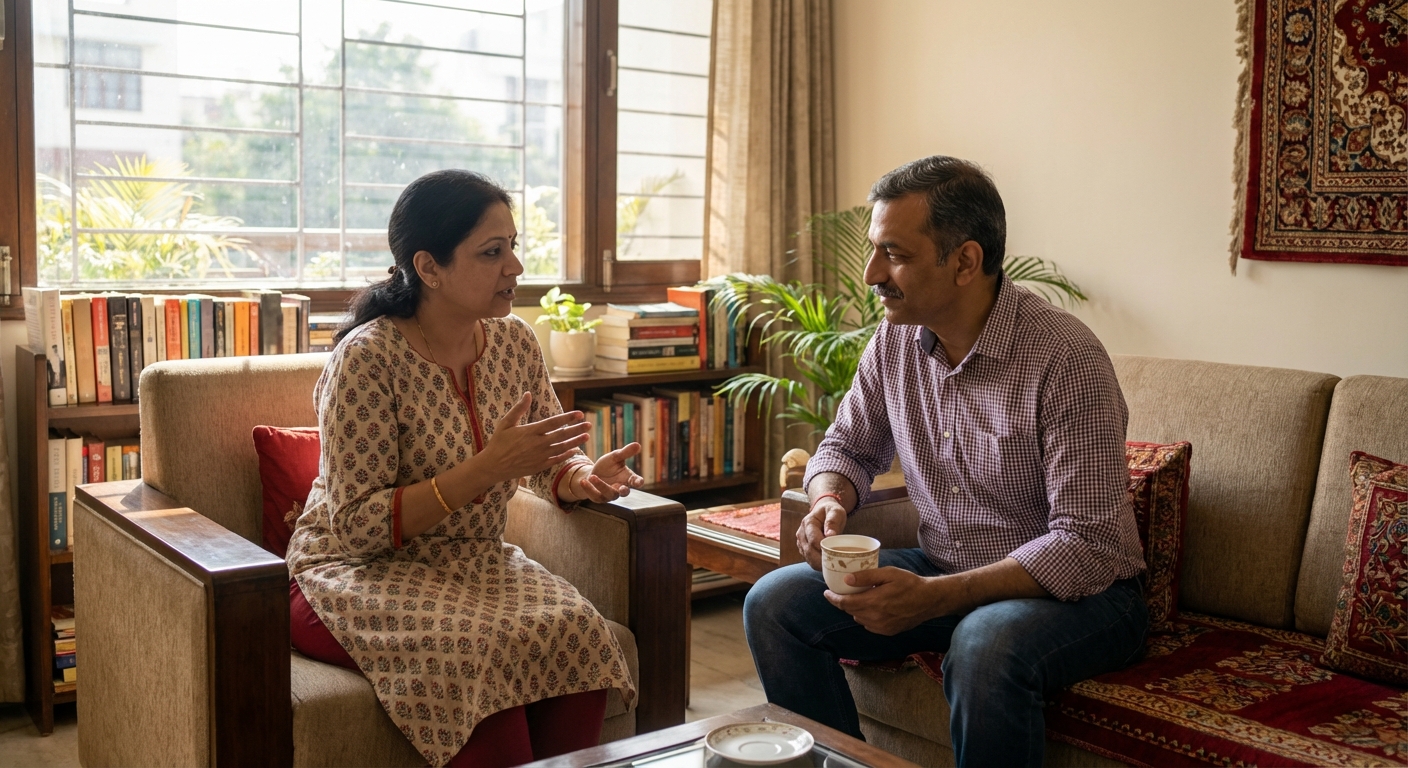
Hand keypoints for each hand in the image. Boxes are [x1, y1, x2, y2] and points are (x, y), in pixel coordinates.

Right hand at [481, 392, 590, 481]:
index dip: (568, 417)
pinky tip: (575, 450)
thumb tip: (527, 394)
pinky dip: (567, 454)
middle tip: (589, 424)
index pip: (554, 422)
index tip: (580, 414)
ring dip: (576, 441)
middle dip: (577, 429)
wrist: (493, 466)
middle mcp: (538, 443)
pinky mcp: (539, 466)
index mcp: (531, 431)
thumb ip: (518, 409)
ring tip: (586, 436)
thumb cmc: (499, 443)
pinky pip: (557, 459)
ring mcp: (540, 456)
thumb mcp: (506, 423)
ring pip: (562, 447)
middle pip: (562, 434)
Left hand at [575, 443, 645, 502]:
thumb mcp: (615, 457)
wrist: (593, 472)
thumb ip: (626, 452)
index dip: (638, 482)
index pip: (636, 481)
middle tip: (622, 488)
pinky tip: (583, 481)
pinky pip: (595, 495)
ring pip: (609, 494)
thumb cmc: (608, 465)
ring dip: (601, 486)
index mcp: (628, 478)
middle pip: (625, 492)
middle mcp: (620, 488)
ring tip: (593, 476)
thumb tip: (638, 445)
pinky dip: (589, 488)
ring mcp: (610, 495)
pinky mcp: (598, 498)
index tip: (639, 482)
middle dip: (623, 491)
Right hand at [796, 498, 847, 569]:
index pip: (813, 540)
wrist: (823, 511)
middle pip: (809, 551)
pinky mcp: (803, 548)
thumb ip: (833, 521)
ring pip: (808, 557)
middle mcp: (801, 533)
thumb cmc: (831, 511)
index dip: (823, 549)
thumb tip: (830, 535)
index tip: (836, 556)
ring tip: (832, 568)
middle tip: (835, 566)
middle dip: (821, 560)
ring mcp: (800, 542)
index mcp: (808, 523)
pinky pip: (809, 559)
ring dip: (819, 564)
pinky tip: (827, 566)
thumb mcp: (836, 511)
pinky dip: (817, 564)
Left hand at [824, 568, 968, 635]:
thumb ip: (866, 577)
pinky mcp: (887, 632)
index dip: (833, 598)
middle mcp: (875, 618)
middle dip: (843, 602)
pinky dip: (865, 616)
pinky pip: (869, 624)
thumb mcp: (888, 574)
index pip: (845, 603)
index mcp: (874, 602)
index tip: (826, 592)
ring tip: (859, 597)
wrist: (929, 600)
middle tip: (841, 592)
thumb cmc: (909, 583)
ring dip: (855, 609)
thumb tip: (846, 580)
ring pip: (859, 618)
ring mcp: (881, 627)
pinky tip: (871, 607)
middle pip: (850, 611)